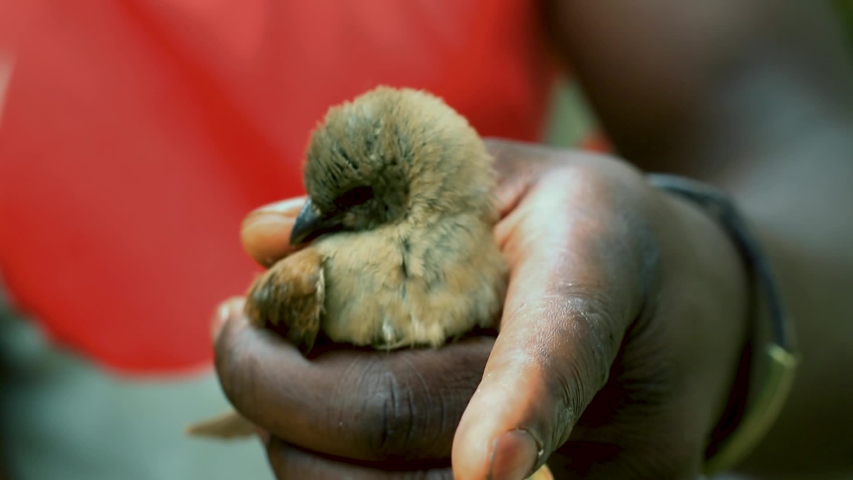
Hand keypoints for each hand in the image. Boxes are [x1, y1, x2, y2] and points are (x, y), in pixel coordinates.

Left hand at [211, 139, 749, 478]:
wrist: (688, 309)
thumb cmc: (578, 230)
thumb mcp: (503, 176)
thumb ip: (389, 197)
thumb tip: (262, 238)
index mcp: (597, 272)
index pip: (561, 341)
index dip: (526, 403)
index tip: (492, 470)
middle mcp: (605, 395)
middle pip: (421, 428)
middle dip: (285, 391)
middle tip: (233, 333)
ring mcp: (591, 471)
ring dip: (297, 437)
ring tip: (258, 365)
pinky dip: (339, 464)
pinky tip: (310, 412)